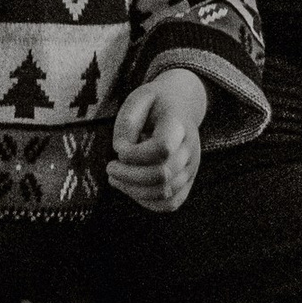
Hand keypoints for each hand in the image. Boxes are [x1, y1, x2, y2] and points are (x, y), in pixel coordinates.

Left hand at [107, 66, 208, 211]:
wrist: (180, 105)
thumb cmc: (155, 104)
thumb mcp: (138, 99)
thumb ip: (128, 121)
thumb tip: (121, 150)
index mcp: (179, 124)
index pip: (162, 148)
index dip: (135, 154)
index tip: (118, 148)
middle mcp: (190, 148)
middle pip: (163, 174)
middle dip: (129, 176)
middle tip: (109, 167)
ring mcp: (191, 167)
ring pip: (165, 193)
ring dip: (134, 191)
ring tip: (115, 178)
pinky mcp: (187, 181)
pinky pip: (170, 203)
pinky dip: (147, 203)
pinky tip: (130, 189)